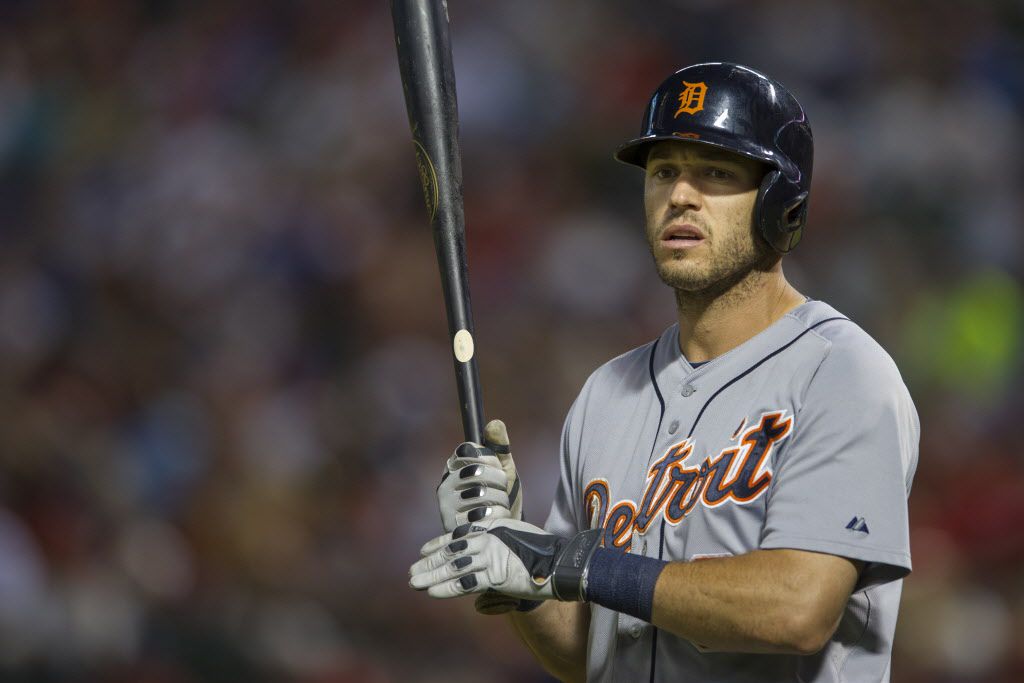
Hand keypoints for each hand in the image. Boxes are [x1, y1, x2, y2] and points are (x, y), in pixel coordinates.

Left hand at [409, 518, 601, 602]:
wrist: (560, 562)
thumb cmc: (542, 552)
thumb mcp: (515, 538)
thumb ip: (496, 543)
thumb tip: (482, 554)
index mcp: (491, 526)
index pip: (458, 534)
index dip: (439, 543)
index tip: (424, 550)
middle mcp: (487, 538)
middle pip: (451, 550)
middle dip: (430, 561)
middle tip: (412, 570)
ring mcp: (489, 556)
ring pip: (453, 566)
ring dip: (431, 575)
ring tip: (415, 581)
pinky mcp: (494, 575)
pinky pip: (464, 583)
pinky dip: (446, 587)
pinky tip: (432, 591)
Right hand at [436, 419, 522, 532]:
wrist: (504, 533)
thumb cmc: (501, 498)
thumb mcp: (504, 470)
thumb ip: (500, 447)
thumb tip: (495, 423)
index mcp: (453, 468)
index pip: (469, 450)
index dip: (489, 458)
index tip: (496, 467)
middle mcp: (444, 485)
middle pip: (478, 470)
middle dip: (499, 480)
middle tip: (500, 490)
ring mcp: (447, 507)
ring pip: (483, 492)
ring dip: (501, 499)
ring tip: (498, 505)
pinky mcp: (455, 527)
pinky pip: (486, 512)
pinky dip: (499, 515)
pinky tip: (495, 519)